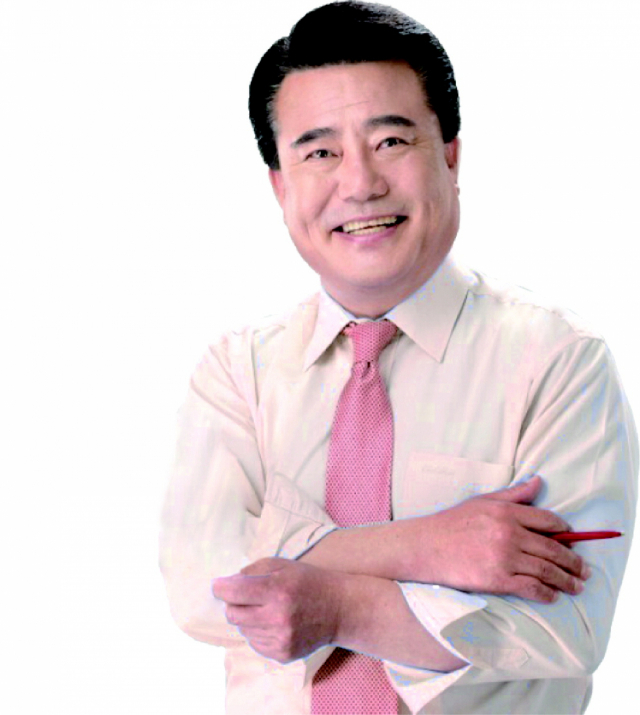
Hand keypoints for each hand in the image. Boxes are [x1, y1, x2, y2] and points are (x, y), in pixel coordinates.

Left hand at [212, 558, 341, 663]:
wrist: (338, 609)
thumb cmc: (308, 582)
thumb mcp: (282, 565)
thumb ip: (252, 570)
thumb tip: (227, 583)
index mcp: (277, 589)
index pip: (234, 592)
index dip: (221, 587)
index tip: (218, 585)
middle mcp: (277, 617)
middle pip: (233, 614)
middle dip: (233, 603)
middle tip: (245, 596)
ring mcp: (280, 639)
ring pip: (243, 630)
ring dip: (247, 618)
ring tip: (266, 609)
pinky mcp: (282, 654)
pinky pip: (255, 643)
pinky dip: (258, 632)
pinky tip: (274, 623)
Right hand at [412, 476, 589, 602]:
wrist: (426, 547)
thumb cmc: (453, 523)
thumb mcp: (483, 501)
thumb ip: (514, 494)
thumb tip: (539, 482)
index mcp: (506, 512)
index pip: (547, 520)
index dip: (565, 530)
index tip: (572, 538)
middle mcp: (509, 533)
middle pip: (553, 548)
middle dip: (573, 561)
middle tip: (584, 570)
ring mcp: (504, 557)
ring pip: (546, 570)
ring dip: (566, 580)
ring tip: (576, 586)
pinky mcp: (497, 579)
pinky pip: (531, 588)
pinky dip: (547, 593)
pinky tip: (553, 596)